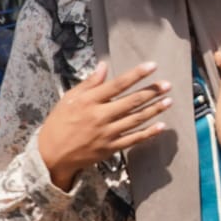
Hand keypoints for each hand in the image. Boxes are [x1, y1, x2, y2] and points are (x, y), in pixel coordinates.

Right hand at [37, 61, 171, 189]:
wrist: (52, 155)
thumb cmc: (59, 123)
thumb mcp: (69, 99)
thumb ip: (89, 83)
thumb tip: (104, 65)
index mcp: (89, 101)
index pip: (117, 85)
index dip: (136, 74)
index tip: (152, 66)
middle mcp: (100, 116)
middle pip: (131, 102)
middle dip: (151, 92)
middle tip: (167, 84)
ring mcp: (107, 134)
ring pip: (136, 120)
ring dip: (154, 110)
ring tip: (169, 101)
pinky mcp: (111, 148)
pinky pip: (133, 139)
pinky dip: (148, 133)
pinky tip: (161, 125)